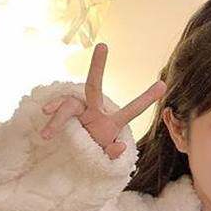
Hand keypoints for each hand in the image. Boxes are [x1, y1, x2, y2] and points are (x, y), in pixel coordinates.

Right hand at [39, 43, 165, 159]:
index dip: (146, 98)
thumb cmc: (91, 159)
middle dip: (98, 67)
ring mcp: (77, 113)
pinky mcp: (62, 117)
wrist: (70, 164)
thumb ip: (114, 155)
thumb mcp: (105, 162)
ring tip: (47, 135)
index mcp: (110, 122)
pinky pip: (57, 115)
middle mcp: (94, 112)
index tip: (163, 85)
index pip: (131, 110)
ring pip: (69, 104)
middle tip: (103, 46)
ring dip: (58, 119)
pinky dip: (53, 124)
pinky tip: (47, 135)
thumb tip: (120, 145)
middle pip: (93, 86)